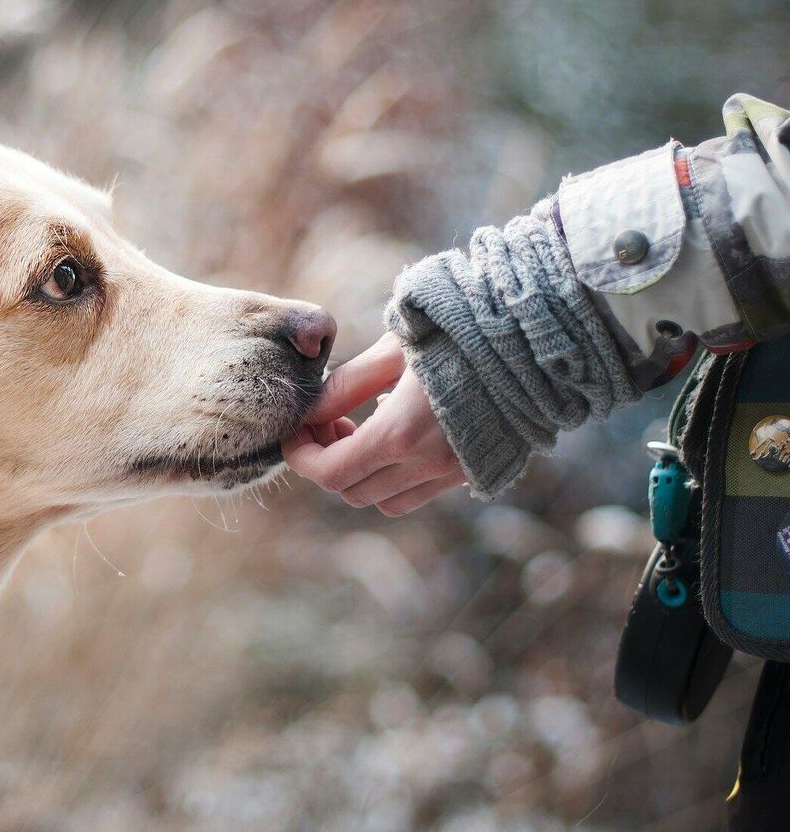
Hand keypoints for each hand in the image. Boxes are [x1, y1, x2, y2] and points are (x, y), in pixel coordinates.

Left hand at [282, 332, 465, 514]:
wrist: (536, 338)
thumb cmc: (459, 331)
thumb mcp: (393, 349)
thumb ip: (346, 385)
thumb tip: (310, 411)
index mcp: (401, 434)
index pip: (330, 472)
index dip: (301, 456)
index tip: (295, 431)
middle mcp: (428, 465)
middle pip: (352, 492)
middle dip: (327, 462)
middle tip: (328, 422)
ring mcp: (454, 473)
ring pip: (385, 501)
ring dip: (361, 474)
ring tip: (359, 428)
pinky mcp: (474, 470)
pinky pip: (419, 492)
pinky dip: (395, 476)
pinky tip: (398, 432)